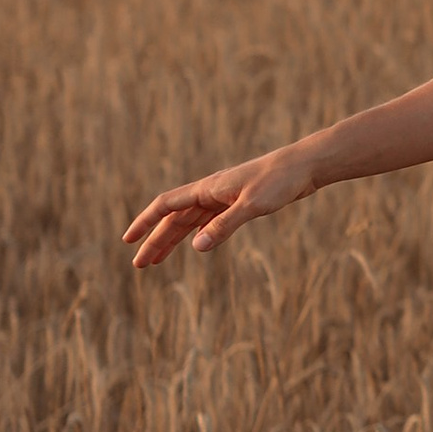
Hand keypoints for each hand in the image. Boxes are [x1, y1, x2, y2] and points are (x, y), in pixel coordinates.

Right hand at [123, 143, 318, 270]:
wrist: (304, 166)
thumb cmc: (279, 181)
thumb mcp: (252, 205)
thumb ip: (224, 226)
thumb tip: (196, 247)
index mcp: (207, 189)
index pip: (165, 206)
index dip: (144, 222)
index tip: (128, 240)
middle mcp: (210, 193)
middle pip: (174, 219)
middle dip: (155, 241)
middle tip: (139, 264)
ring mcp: (224, 198)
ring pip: (191, 222)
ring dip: (173, 240)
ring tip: (157, 261)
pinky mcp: (239, 203)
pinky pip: (210, 221)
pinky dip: (198, 234)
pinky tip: (194, 244)